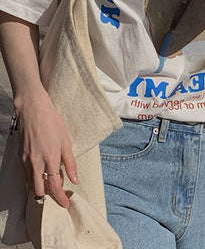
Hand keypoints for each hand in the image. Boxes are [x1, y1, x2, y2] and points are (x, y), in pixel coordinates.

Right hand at [16, 89, 77, 207]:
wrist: (33, 110)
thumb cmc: (53, 123)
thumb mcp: (66, 142)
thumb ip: (70, 163)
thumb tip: (74, 180)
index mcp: (50, 159)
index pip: (55, 186)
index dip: (61, 198)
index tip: (66, 204)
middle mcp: (36, 163)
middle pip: (41, 190)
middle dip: (50, 197)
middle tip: (59, 195)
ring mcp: (26, 161)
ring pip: (31, 185)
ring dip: (41, 189)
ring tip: (51, 185)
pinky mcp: (20, 157)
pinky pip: (26, 175)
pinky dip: (33, 180)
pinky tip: (41, 175)